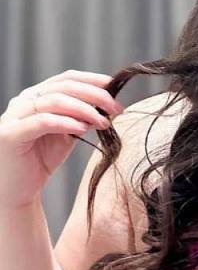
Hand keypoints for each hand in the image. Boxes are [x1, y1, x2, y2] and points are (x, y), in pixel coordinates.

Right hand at [0, 69, 123, 211]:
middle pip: (63, 87)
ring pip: (54, 101)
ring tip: (102, 121)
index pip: (67, 78)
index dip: (92, 80)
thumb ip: (82, 116)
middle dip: (94, 95)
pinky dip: (66, 122)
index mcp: (36, 95)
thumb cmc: (41, 160)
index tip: (114, 86)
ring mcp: (14, 116)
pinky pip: (42, 121)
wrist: (18, 191)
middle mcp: (23, 101)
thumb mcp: (68, 133)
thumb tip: (108, 105)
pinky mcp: (10, 134)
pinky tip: (83, 128)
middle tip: (115, 107)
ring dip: (84, 109)